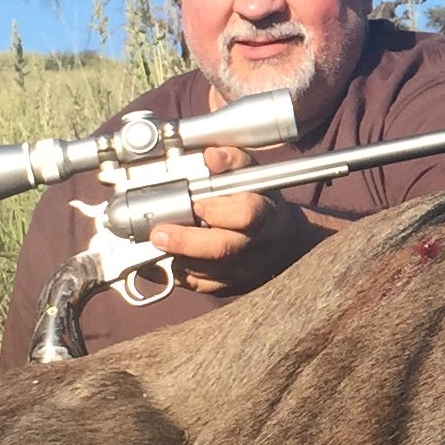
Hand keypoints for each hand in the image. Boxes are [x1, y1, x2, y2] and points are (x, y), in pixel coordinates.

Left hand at [145, 142, 316, 294]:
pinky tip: (167, 258)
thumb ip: (233, 161)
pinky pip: (199, 285)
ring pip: (206, 271)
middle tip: (158, 233)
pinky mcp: (232, 288)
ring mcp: (246, 271)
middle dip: (185, 241)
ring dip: (178, 257)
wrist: (286, 242)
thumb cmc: (264, 203)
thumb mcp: (255, 175)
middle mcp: (257, 245)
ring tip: (160, 242)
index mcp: (265, 213)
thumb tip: (211, 156)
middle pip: (222, 248)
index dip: (218, 210)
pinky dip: (178, 273)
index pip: (246, 214)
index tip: (196, 202)